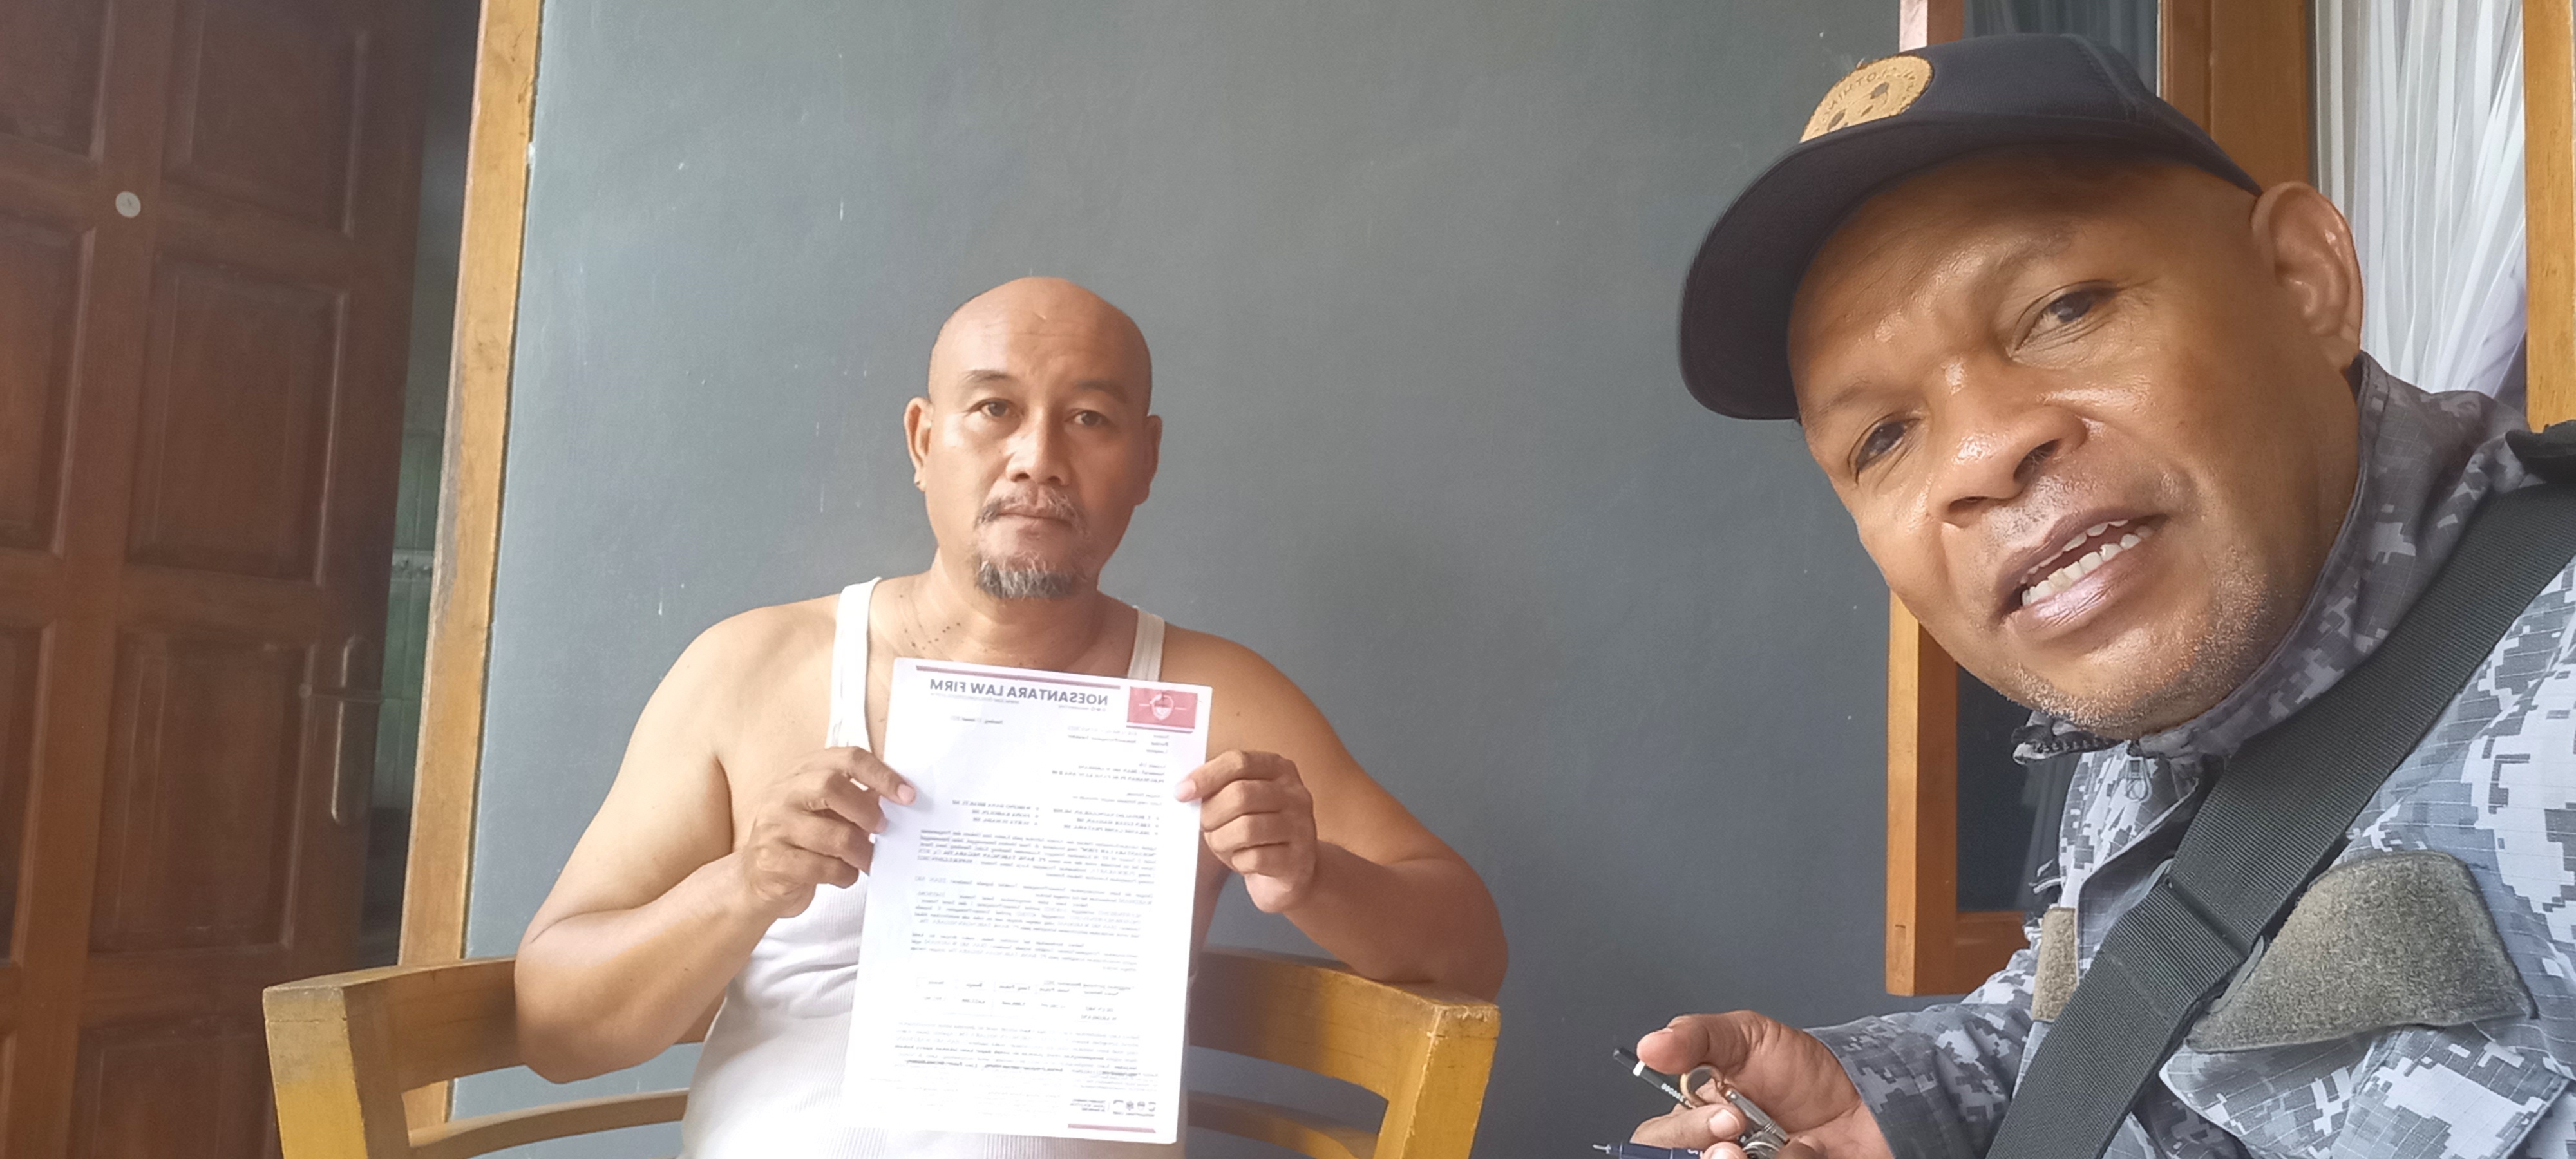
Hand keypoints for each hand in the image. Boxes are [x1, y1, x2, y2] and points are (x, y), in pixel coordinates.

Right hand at [732, 747, 914, 917]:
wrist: (755, 879)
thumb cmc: (801, 840)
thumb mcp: (824, 811)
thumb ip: (856, 798)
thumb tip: (902, 796)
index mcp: (802, 772)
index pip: (847, 758)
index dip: (881, 774)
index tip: (908, 795)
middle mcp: (783, 793)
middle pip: (831, 786)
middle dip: (866, 810)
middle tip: (883, 829)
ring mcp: (773, 826)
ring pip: (831, 835)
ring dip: (861, 852)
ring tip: (868, 860)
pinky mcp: (772, 861)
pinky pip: (821, 868)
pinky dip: (843, 874)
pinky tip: (844, 874)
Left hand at [1177, 751, 1318, 911]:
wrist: (1289, 873)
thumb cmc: (1255, 833)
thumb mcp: (1240, 803)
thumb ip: (1219, 790)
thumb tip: (1184, 791)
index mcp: (1279, 769)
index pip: (1239, 762)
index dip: (1207, 776)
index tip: (1181, 793)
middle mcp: (1295, 794)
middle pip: (1241, 794)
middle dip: (1211, 813)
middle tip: (1203, 825)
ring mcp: (1301, 827)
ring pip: (1247, 828)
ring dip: (1221, 839)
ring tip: (1221, 843)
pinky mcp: (1297, 859)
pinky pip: (1255, 858)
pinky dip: (1239, 862)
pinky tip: (1242, 861)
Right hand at [1628, 1011, 1890, 1158]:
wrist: (1863, 1099)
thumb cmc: (1802, 1071)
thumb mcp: (1747, 1036)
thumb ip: (1697, 1037)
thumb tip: (1649, 1046)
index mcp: (1694, 1120)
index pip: (1657, 1140)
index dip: (1680, 1134)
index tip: (1725, 1115)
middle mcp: (1713, 1151)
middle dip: (1707, 1152)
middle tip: (1740, 1138)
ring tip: (1780, 1148)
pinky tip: (1806, 1152)